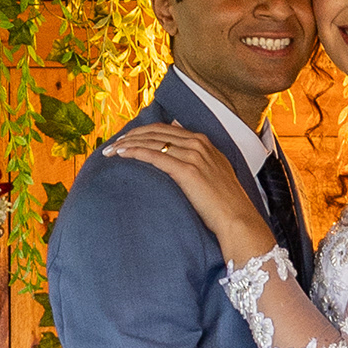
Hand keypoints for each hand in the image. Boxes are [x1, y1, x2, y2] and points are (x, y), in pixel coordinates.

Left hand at [104, 124, 274, 266]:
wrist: (237, 219)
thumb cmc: (224, 202)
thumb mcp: (213, 172)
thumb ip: (197, 158)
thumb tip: (177, 148)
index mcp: (204, 142)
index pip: (165, 129)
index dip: (142, 132)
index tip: (126, 139)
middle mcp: (199, 144)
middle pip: (155, 132)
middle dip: (130, 135)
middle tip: (112, 144)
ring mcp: (193, 155)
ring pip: (152, 141)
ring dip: (127, 143)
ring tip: (110, 150)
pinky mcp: (187, 170)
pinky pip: (154, 155)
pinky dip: (135, 152)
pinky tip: (121, 155)